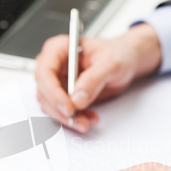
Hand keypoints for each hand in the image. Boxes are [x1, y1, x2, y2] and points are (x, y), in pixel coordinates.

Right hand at [35, 23, 160, 132]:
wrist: (126, 62)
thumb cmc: (118, 54)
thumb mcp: (111, 63)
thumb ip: (94, 79)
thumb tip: (77, 98)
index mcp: (59, 49)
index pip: (45, 72)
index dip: (53, 92)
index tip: (68, 107)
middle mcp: (54, 66)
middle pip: (44, 93)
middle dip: (60, 110)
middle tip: (78, 120)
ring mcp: (58, 82)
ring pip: (51, 106)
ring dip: (67, 118)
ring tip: (87, 121)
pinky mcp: (64, 96)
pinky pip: (62, 112)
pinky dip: (74, 119)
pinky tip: (89, 118)